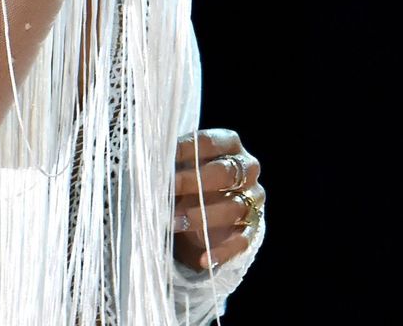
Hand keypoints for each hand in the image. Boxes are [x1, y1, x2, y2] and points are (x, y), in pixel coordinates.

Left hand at [170, 128, 264, 272]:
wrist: (213, 202)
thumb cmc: (193, 174)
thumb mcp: (184, 162)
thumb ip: (173, 160)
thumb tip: (149, 162)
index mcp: (230, 143)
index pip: (208, 142)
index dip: (184, 149)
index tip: (161, 158)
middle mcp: (248, 168)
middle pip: (224, 172)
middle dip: (192, 181)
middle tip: (166, 189)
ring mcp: (253, 199)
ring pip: (233, 207)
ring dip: (200, 217)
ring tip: (172, 222)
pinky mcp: (253, 227)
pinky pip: (241, 241)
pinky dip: (221, 251)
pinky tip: (202, 259)